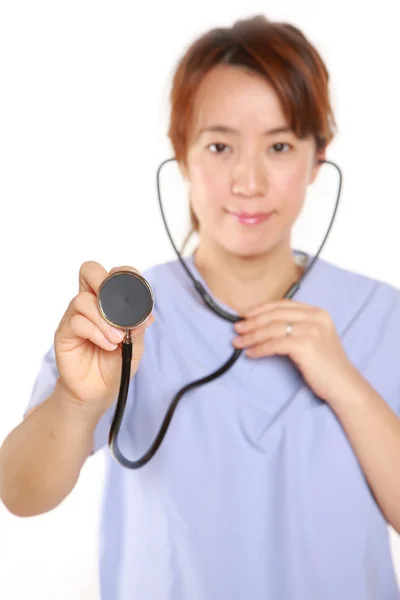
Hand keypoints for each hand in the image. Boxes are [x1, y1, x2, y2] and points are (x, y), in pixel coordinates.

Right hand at [54, 261, 153, 416]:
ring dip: (105, 320)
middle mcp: (90, 303)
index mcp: (108, 301)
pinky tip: (107, 345)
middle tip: (117, 305)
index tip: (136, 290)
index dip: (124, 273)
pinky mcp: (65, 333)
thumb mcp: (136, 344)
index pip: (112, 273)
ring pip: (83, 300)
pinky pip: (77, 322)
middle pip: (89, 271)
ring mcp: (74, 316)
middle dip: (104, 282)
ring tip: (118, 339)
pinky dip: (97, 333)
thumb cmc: (116, 363)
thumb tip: (147, 313)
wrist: (101, 391)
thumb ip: (139, 326)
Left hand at [232, 299, 356, 404]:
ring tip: (238, 342)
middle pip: (275, 315)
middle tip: (236, 328)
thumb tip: (264, 325)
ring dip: (252, 336)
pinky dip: (259, 349)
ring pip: (272, 329)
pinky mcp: (305, 346)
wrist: (343, 385)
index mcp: (318, 313)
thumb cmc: (326, 365)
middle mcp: (316, 318)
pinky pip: (274, 344)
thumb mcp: (315, 338)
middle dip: (252, 322)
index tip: (246, 315)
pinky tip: (250, 354)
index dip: (262, 309)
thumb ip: (297, 327)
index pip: (283, 304)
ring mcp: (312, 331)